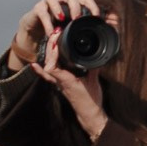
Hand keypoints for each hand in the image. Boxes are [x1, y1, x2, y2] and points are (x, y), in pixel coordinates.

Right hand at [9, 0, 103, 71]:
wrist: (36, 26)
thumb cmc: (56, 24)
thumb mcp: (71, 26)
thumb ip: (81, 27)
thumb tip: (98, 35)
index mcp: (72, 1)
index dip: (92, 7)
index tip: (97, 18)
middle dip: (75, 6)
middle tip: (77, 18)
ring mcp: (48, 1)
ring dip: (58, 8)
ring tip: (61, 19)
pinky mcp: (37, 8)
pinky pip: (42, 12)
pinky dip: (47, 22)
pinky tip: (51, 32)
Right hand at [31, 18, 108, 142]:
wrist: (92, 112)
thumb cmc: (91, 98)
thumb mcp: (92, 78)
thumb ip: (92, 67)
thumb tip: (98, 56)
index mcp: (64, 76)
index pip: (52, 63)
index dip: (50, 52)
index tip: (52, 40)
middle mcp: (59, 78)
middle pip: (48, 59)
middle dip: (50, 45)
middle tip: (54, 33)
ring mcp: (60, 80)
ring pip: (48, 62)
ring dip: (51, 49)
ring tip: (54, 37)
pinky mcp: (64, 82)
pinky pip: (52, 70)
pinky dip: (52, 59)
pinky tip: (54, 50)